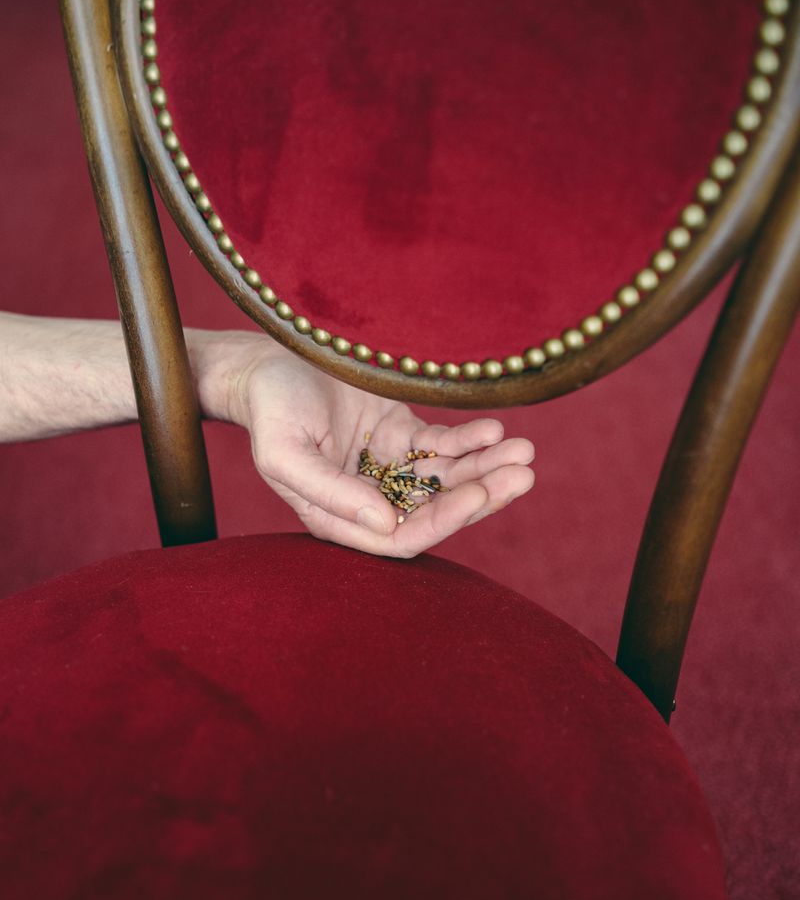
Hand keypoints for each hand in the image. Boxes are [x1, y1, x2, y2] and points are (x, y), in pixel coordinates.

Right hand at [201, 333, 534, 557]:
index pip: (404, 537)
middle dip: (482, 495)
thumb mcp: (285, 453)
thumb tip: (387, 526)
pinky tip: (495, 428)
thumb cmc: (270, 408)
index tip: (479, 492)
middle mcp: (370, 500)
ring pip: (448, 479)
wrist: (265, 361)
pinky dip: (472, 439)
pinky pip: (444, 445)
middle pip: (438, 511)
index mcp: (340, 518)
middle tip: (523, 474)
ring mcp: (389, 467)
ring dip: (487, 468)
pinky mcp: (402, 434)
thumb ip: (330, 494)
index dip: (445, 520)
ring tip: (524, 451)